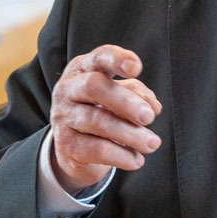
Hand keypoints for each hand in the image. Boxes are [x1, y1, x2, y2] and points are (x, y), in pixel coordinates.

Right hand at [50, 45, 161, 192]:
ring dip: (131, 134)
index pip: (100, 57)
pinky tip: (137, 160)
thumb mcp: (122, 97)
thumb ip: (138, 95)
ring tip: (152, 143)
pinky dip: (122, 156)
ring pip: (97, 121)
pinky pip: (96, 150)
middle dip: (126, 101)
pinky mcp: (66, 145)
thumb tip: (152, 106)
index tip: (137, 68)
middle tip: (149, 117)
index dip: (117, 59)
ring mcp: (63, 117)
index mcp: (85, 69)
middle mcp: (69, 89)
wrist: (76, 149)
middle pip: (94, 86)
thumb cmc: (105, 111)